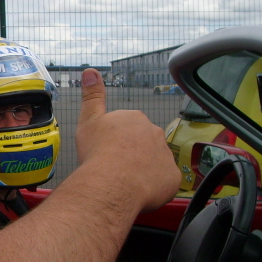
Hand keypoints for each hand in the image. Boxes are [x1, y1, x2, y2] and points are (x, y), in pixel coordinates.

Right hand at [76, 69, 180, 212]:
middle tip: (114, 167)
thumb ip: (92, 96)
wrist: (112, 183)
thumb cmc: (98, 152)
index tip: (105, 152)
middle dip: (132, 153)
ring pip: (154, 162)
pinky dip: (154, 186)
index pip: (127, 128)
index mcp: (134, 119)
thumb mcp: (89, 120)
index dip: (115, 141)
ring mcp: (165, 155)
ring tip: (125, 182)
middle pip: (143, 144)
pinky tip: (138, 190)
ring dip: (143, 170)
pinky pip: (164, 181)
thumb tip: (91, 71)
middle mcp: (154, 133)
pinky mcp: (172, 177)